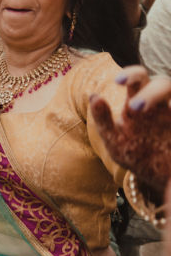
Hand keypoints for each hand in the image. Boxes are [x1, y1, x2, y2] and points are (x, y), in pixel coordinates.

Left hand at [91, 66, 170, 192]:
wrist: (158, 181)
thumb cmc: (134, 155)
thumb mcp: (114, 141)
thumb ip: (103, 120)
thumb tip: (93, 95)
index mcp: (139, 105)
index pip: (137, 80)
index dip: (130, 75)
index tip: (118, 81)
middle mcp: (160, 107)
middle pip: (161, 83)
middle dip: (150, 90)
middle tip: (133, 105)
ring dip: (157, 96)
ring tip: (139, 110)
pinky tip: (169, 110)